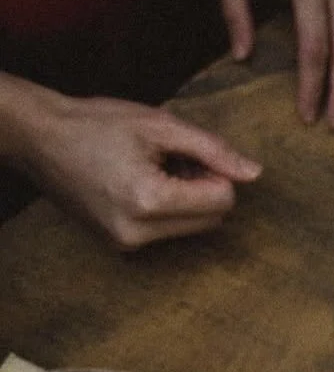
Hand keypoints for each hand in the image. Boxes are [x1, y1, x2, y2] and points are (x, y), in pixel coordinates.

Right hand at [25, 93, 260, 249]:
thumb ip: (213, 149)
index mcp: (149, 200)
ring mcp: (127, 244)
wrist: (41, 139)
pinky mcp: (121, 247)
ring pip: (194, 230)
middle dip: (205, 189)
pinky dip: (168, 211)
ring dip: (188, 201)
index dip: (217, 174)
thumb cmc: (97, 124)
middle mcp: (138, 232)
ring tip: (153, 172)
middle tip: (173, 161)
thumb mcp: (160, 125)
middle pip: (213, 220)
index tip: (191, 155)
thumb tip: (254, 173)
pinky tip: (140, 186)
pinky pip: (169, 233)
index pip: (222, 202)